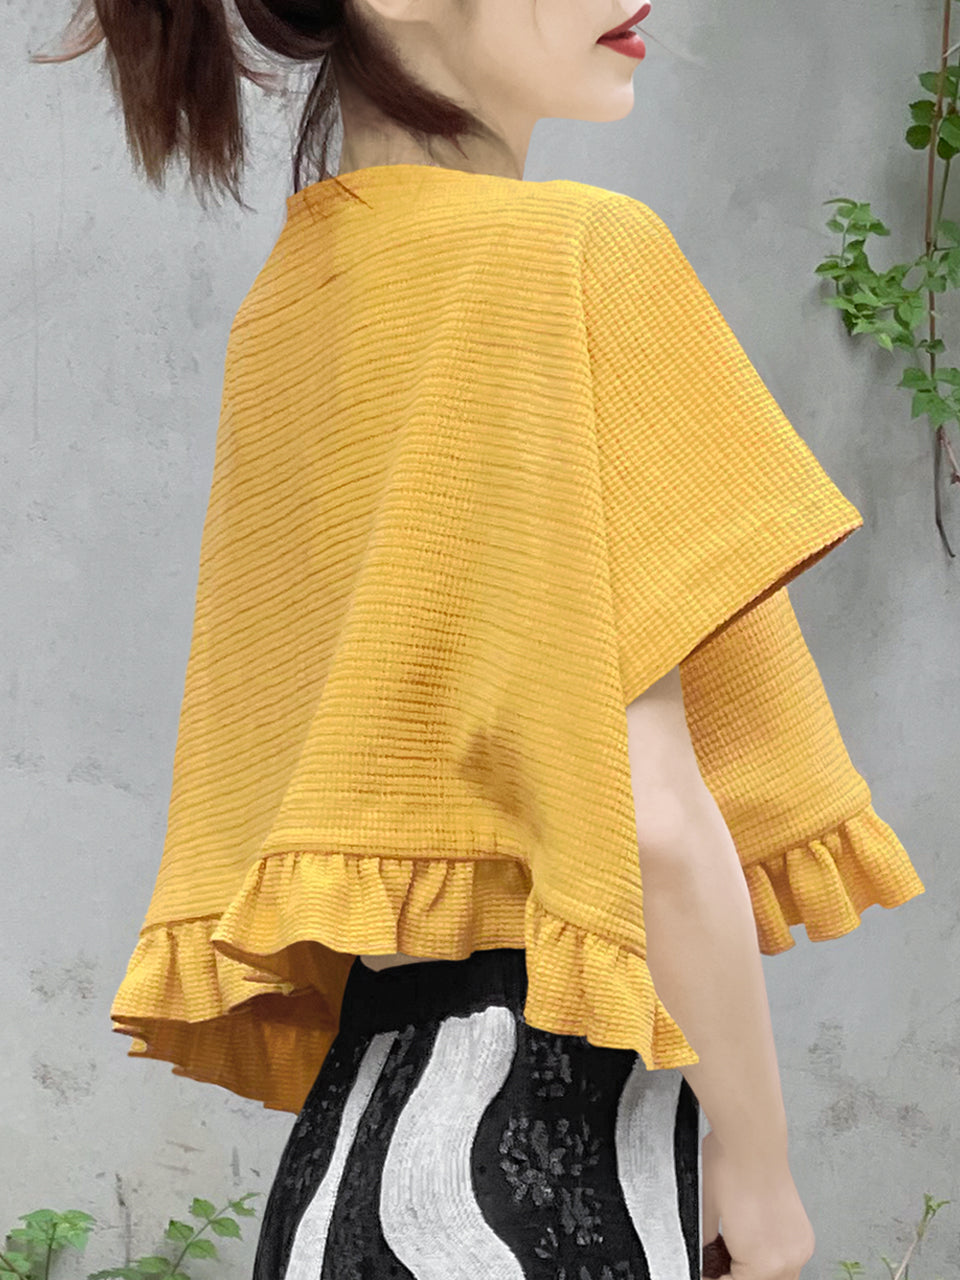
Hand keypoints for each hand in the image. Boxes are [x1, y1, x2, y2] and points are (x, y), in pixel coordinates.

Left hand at [700, 1128, 815, 1279]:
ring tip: (736, 1254)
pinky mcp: (804, 1234)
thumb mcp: (707, 1217)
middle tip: (721, 1264)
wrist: (752, 1140)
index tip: (711, 1272)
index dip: (718, 1278)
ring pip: (780, 1279)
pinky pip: (790, 1262)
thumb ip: (709, 1250)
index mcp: (762, 1262)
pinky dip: (773, 1260)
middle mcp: (788, 1260)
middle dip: (740, 1275)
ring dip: (759, 1273)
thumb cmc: (728, 1168)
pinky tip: (756, 1245)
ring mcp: (800, 1248)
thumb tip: (708, 1262)